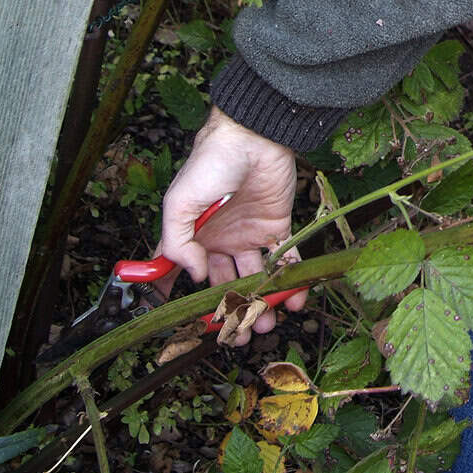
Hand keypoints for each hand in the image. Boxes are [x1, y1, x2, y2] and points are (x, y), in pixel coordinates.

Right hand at [157, 106, 306, 344]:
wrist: (253, 137)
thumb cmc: (210, 163)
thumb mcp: (180, 202)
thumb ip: (177, 241)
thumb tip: (193, 275)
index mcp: (192, 236)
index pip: (183, 275)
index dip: (184, 300)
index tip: (189, 325)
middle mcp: (219, 240)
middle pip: (224, 285)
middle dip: (230, 311)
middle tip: (238, 335)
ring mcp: (249, 236)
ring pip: (254, 278)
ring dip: (260, 302)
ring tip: (264, 324)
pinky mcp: (277, 229)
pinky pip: (285, 260)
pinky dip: (292, 281)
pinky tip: (295, 300)